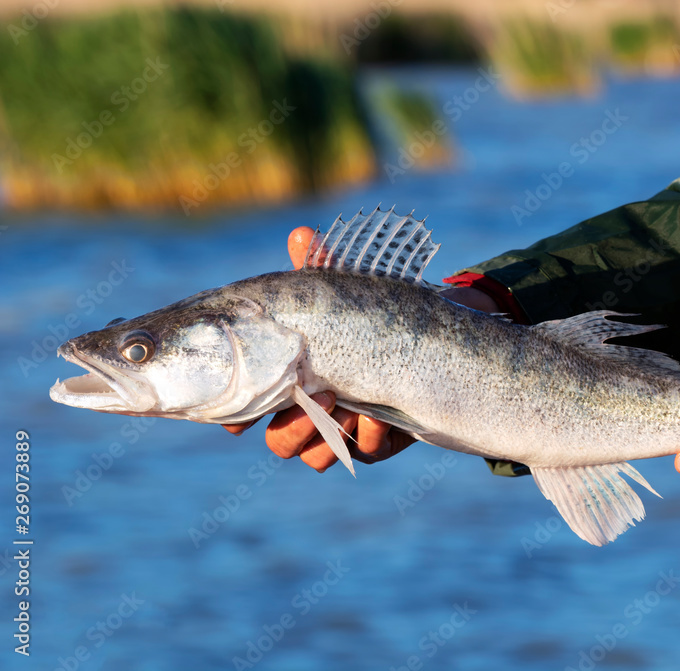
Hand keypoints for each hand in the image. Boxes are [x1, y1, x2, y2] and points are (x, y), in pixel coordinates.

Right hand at [224, 226, 501, 471]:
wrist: (432, 335)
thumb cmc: (372, 312)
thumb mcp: (344, 290)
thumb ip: (319, 267)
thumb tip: (301, 234)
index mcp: (290, 379)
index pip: (250, 407)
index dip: (237, 416)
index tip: (238, 418)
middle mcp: (313, 409)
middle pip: (279, 441)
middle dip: (290, 427)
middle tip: (312, 395)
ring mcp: (346, 428)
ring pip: (315, 455)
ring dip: (325, 436)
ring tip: (343, 405)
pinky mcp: (379, 440)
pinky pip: (365, 452)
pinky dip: (368, 436)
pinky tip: (377, 416)